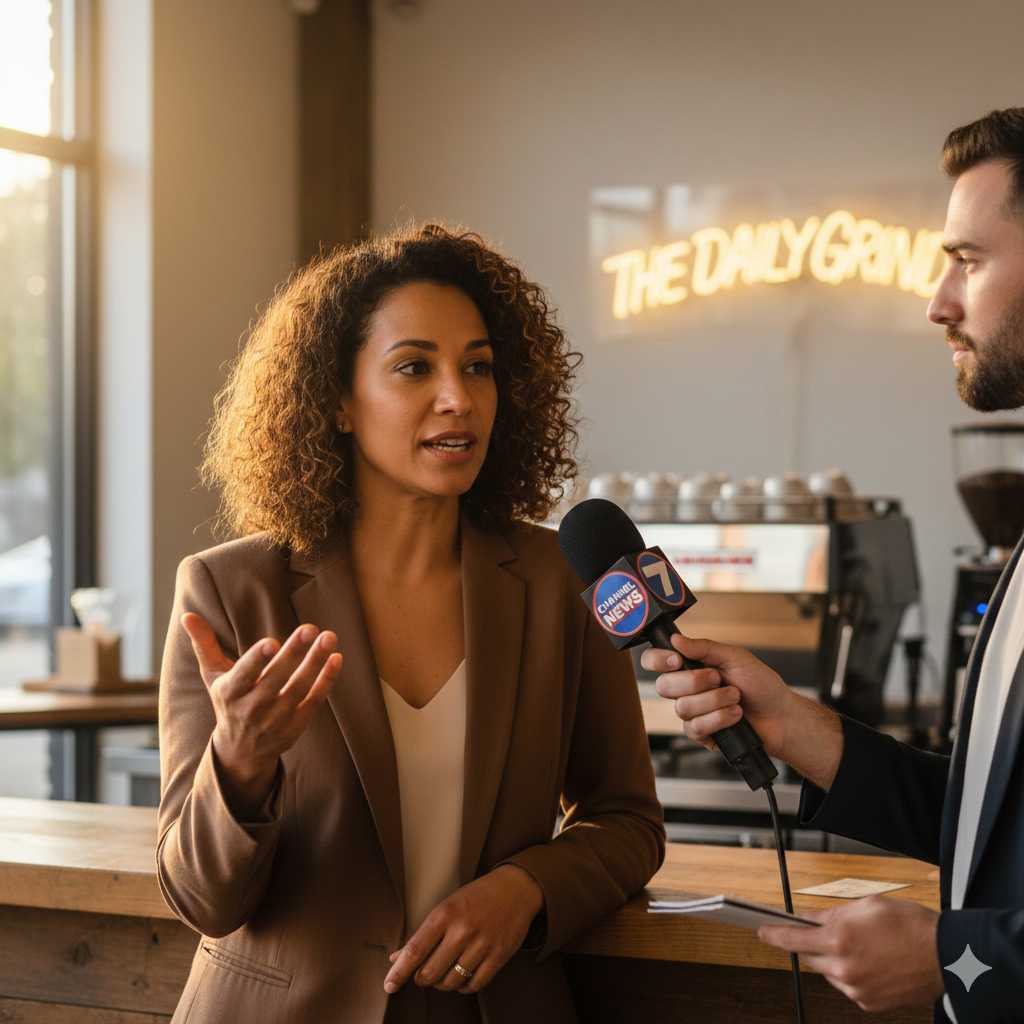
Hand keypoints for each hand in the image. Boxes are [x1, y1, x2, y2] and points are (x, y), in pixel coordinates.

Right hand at [181, 613, 342, 810]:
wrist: (240, 751)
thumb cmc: (228, 701)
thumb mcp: (213, 675)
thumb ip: (204, 644)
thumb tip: (187, 615)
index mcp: (229, 693)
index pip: (243, 675)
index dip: (257, 660)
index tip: (272, 641)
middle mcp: (251, 709)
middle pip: (275, 679)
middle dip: (293, 653)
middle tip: (310, 628)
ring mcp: (275, 720)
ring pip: (298, 689)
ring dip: (315, 663)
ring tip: (329, 637)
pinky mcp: (295, 726)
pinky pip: (314, 702)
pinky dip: (326, 682)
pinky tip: (336, 658)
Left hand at [383, 865, 543, 995]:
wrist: (515, 889)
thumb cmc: (476, 897)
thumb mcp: (446, 907)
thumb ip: (423, 935)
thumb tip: (397, 958)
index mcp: (445, 914)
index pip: (415, 950)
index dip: (399, 972)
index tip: (389, 985)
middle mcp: (462, 930)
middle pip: (430, 973)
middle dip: (422, 978)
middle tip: (425, 972)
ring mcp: (482, 944)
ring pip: (450, 982)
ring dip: (443, 983)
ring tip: (446, 971)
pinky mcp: (499, 956)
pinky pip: (473, 985)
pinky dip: (463, 987)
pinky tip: (463, 976)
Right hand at [640, 633, 795, 757]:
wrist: (781, 716)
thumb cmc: (761, 685)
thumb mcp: (736, 657)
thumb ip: (705, 647)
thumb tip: (676, 639)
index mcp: (690, 666)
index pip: (655, 661)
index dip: (658, 660)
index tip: (677, 660)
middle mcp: (686, 689)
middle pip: (664, 686)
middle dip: (695, 682)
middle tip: (719, 679)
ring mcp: (692, 712)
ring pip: (682, 707)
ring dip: (715, 701)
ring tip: (735, 699)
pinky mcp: (701, 733)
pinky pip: (695, 727)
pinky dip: (719, 719)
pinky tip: (735, 716)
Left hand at [758, 896, 943, 1012]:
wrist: (945, 956)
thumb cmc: (909, 925)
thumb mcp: (866, 905)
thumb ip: (833, 913)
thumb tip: (812, 919)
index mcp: (838, 939)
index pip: (792, 938)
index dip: (774, 934)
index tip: (761, 931)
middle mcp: (842, 968)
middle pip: (810, 955)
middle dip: (813, 943)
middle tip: (830, 931)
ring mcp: (855, 988)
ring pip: (828, 971)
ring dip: (834, 958)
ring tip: (862, 945)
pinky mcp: (868, 1002)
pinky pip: (847, 985)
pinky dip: (850, 973)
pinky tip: (871, 962)